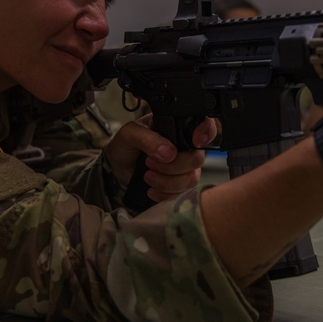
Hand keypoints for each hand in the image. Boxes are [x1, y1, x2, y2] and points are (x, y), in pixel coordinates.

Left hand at [103, 114, 218, 201]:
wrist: (116, 168)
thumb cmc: (125, 146)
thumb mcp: (130, 134)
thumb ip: (148, 138)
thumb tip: (168, 152)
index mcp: (178, 128)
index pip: (205, 127)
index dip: (206, 133)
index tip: (195, 142)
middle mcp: (185, 148)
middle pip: (197, 159)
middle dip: (172, 165)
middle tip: (150, 162)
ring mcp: (184, 168)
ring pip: (191, 179)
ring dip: (166, 181)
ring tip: (147, 175)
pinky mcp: (178, 187)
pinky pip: (182, 195)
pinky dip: (164, 194)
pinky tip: (151, 188)